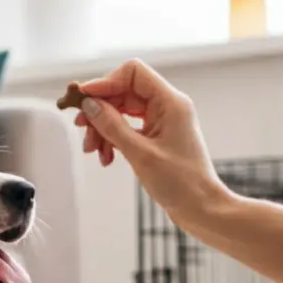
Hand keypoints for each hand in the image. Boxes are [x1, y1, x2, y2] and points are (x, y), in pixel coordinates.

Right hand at [75, 58, 228, 228]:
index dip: (105, 82)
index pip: (132, 73)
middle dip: (100, 111)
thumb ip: (112, 126)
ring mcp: (162, 121)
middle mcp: (167, 106)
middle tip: (82, 130)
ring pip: (122, 111)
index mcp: (170, 102)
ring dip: (103, 128)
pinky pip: (127, 128)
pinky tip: (106, 158)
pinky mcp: (156, 136)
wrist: (200, 208)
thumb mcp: (140, 153)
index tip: (82, 99)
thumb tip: (89, 105)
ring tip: (93, 151)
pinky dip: (113, 140)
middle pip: (123, 92)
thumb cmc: (181, 183)